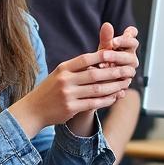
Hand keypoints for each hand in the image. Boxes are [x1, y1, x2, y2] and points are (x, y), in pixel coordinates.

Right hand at [8, 48, 136, 136]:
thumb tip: (98, 58)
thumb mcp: (59, 74)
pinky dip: (107, 100)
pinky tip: (115, 97)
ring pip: (97, 89)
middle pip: (95, 74)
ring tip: (125, 84)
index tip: (118, 54)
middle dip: (115, 72)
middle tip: (129, 70)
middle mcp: (65, 80)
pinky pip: (94, 103)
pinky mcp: (71, 108)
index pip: (86, 58)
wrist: (33, 110)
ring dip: (114, 87)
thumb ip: (76, 68)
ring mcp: (68, 94)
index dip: (103, 56)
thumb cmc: (49, 91)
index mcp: (63, 68)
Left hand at [96, 24, 140, 100]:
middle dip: (117, 55)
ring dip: (116, 70)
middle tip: (104, 54)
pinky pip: (123, 86)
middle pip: (130, 57)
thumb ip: (106, 37)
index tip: (114, 41)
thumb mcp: (104, 47)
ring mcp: (129, 73)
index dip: (126, 40)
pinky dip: (114, 85)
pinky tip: (104, 82)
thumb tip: (107, 25)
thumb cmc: (104, 58)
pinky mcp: (124, 85)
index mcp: (129, 49)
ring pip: (128, 72)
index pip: (133, 42)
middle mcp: (131, 60)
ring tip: (102, 67)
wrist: (99, 77)